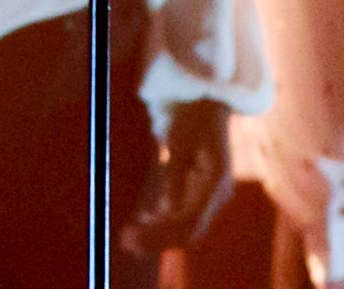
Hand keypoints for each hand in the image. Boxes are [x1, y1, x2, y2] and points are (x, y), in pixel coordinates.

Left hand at [120, 98, 231, 256]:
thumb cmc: (193, 118)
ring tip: (129, 237)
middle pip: (189, 230)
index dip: (162, 233)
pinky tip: (146, 219)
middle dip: (157, 239)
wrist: (207, 103)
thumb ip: (175, 176)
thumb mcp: (180, 143)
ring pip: (186, 227)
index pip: (191, 221)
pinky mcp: (203, 193)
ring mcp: (212, 196)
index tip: (135, 233)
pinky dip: (165, 221)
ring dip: (158, 234)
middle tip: (125, 240)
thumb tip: (166, 209)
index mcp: (216, 181)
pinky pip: (185, 215)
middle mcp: (218, 194)